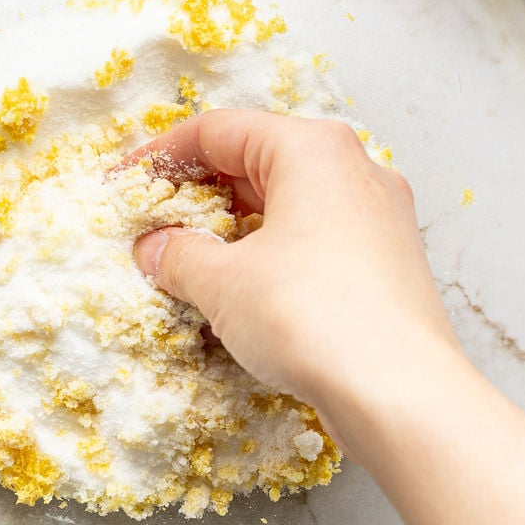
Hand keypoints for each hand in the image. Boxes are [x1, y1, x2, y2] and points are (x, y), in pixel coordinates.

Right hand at [130, 109, 459, 453]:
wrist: (401, 394)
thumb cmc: (312, 317)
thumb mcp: (223, 283)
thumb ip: (178, 255)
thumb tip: (155, 248)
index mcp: (313, 148)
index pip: (218, 130)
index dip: (160, 157)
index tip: (123, 185)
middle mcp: (355, 169)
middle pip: (258, 163)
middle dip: (199, 196)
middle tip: (152, 229)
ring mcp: (379, 218)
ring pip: (289, 206)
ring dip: (234, 232)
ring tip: (189, 267)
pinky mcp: (389, 265)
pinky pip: (316, 244)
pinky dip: (271, 259)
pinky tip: (241, 298)